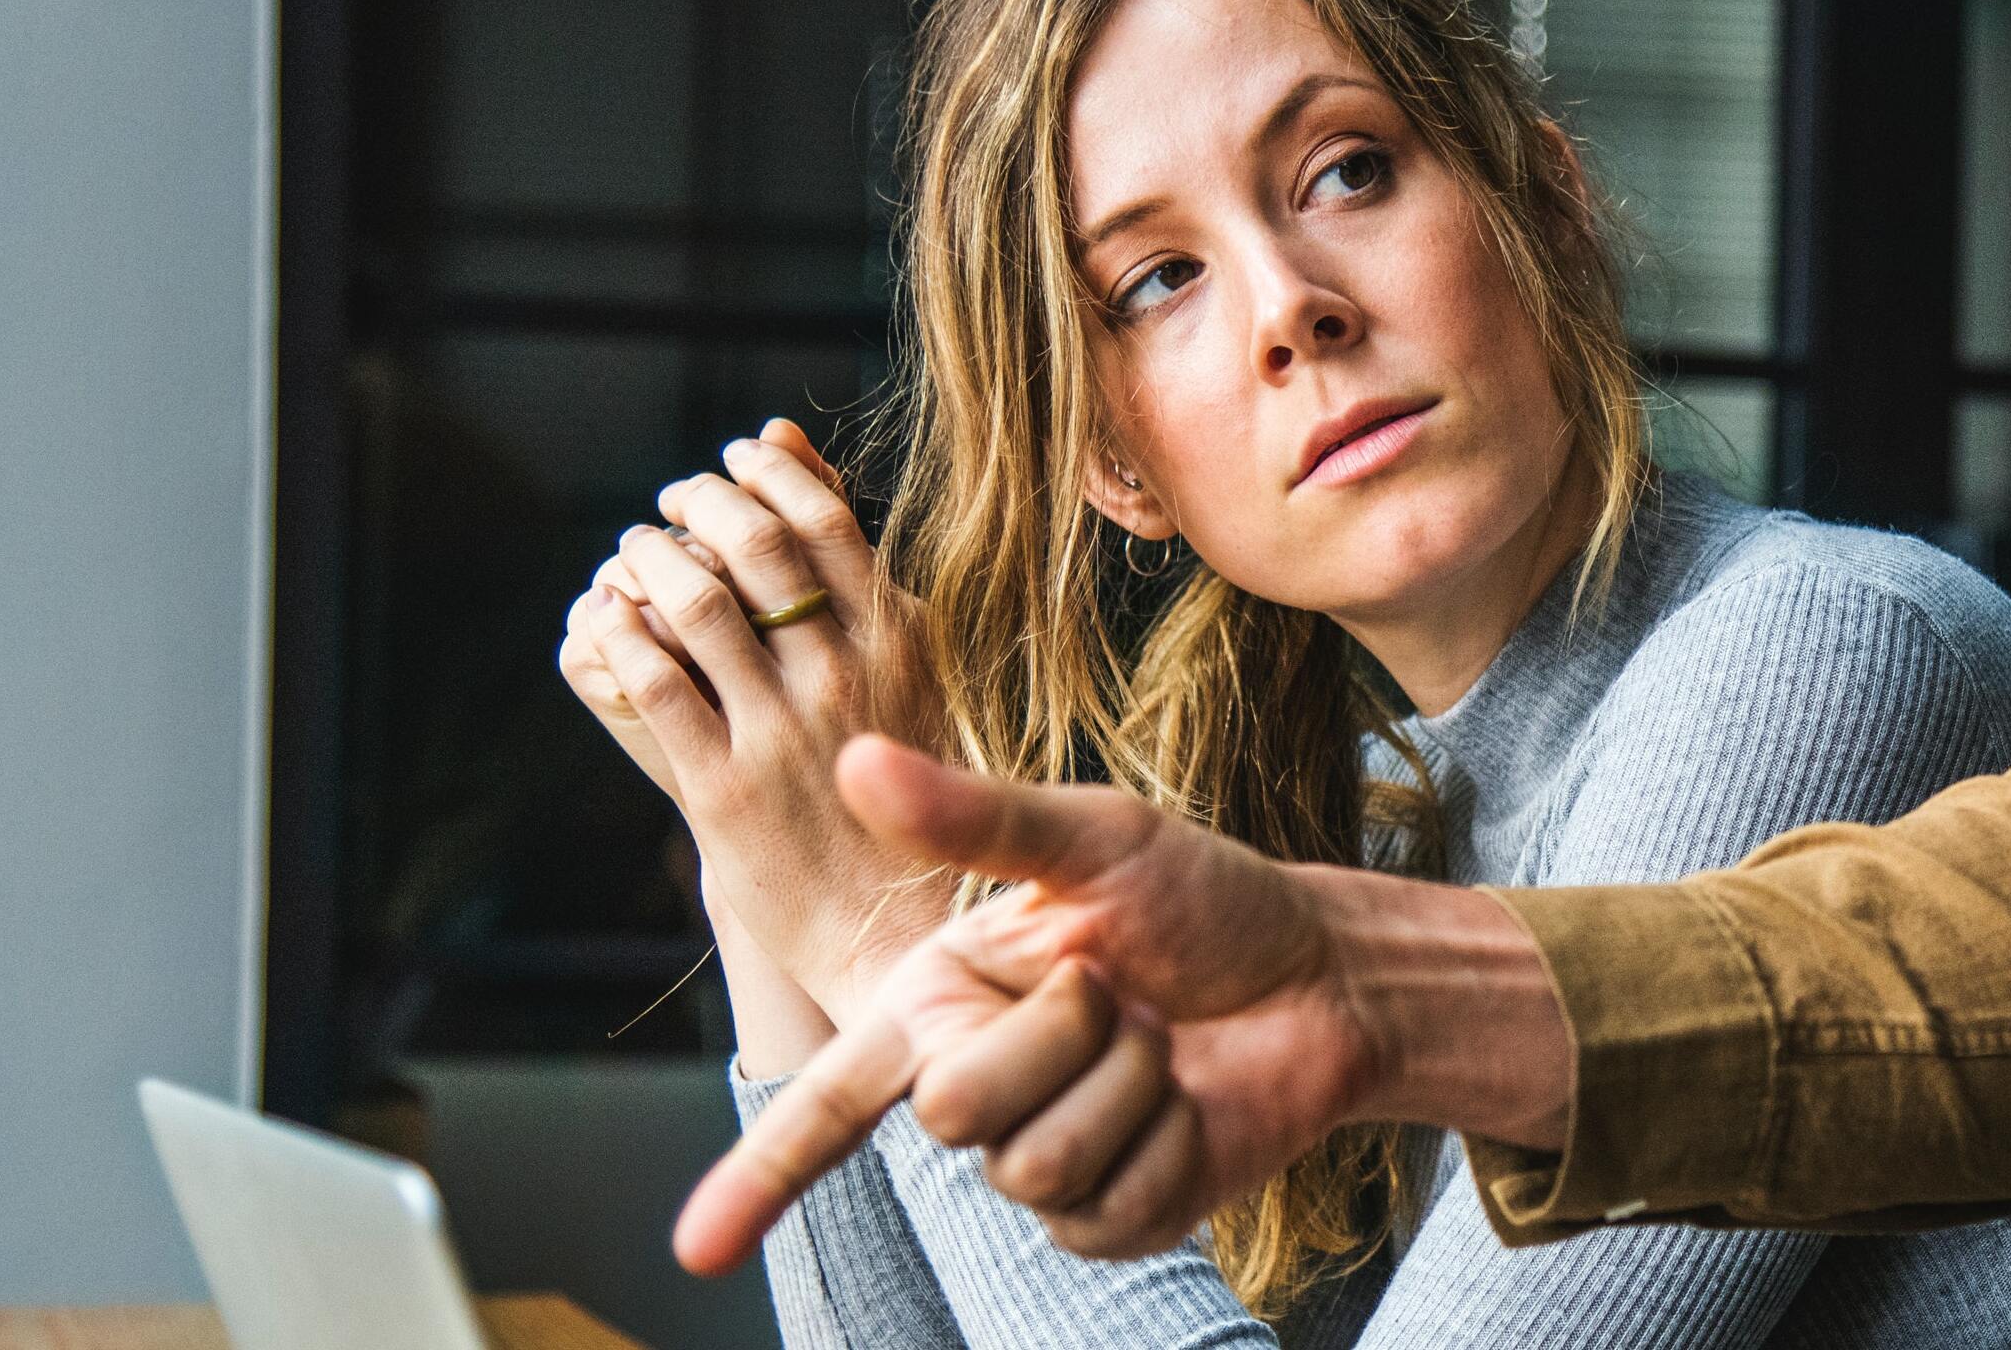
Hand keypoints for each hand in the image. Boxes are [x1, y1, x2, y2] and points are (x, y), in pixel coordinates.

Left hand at [552, 420, 948, 1018]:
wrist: (898, 927)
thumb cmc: (908, 793)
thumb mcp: (909, 675)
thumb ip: (859, 580)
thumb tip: (797, 457)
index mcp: (900, 644)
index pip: (826, 519)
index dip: (769, 474)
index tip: (736, 457)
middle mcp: (844, 678)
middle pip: (757, 547)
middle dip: (702, 501)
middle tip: (674, 497)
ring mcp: (783, 733)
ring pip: (698, 607)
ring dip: (651, 559)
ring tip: (634, 549)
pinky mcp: (723, 790)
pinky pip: (656, 686)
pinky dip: (621, 636)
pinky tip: (609, 618)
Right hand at [671, 735, 1569, 1274]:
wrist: (1320, 974)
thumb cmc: (1205, 898)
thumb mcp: (1097, 839)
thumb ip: (976, 816)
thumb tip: (858, 758)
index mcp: (941, 1000)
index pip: (829, 1100)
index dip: (757, 1178)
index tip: (690, 1251)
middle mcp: (974, 1085)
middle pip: (951, 1109)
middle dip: (1058, 1033)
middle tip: (1120, 987)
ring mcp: (1040, 1161)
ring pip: (1032, 1162)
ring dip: (1123, 1083)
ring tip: (1161, 1038)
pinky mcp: (1111, 1218)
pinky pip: (1103, 1206)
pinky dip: (1164, 1139)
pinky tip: (1189, 1099)